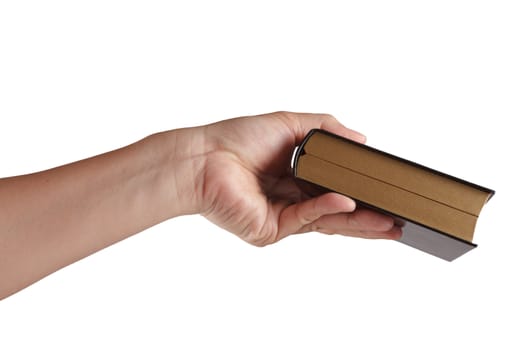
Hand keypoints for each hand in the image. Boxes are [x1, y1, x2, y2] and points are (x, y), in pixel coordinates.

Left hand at [196, 112, 401, 245]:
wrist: (203, 157)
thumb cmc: (237, 138)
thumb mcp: (291, 124)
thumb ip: (328, 129)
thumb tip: (362, 139)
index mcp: (298, 178)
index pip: (338, 189)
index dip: (363, 193)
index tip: (389, 194)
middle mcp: (293, 200)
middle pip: (338, 213)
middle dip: (370, 218)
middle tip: (401, 220)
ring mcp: (283, 217)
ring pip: (328, 223)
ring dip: (360, 223)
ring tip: (391, 224)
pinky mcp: (271, 229)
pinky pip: (306, 219)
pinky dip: (328, 210)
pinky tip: (349, 204)